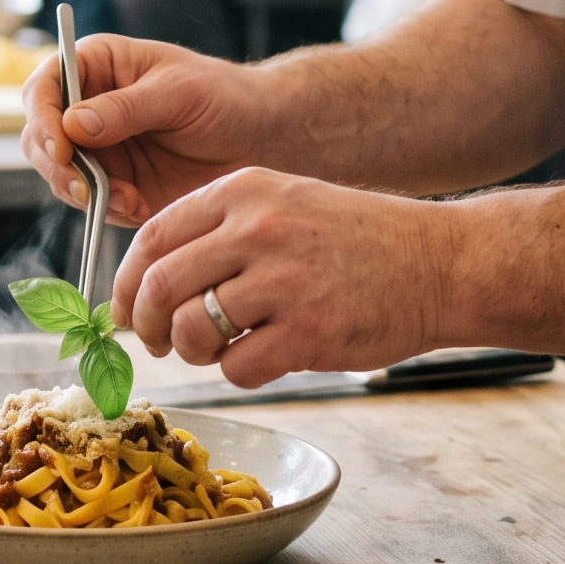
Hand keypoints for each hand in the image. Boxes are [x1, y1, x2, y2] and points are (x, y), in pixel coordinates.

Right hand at [21, 34, 280, 226]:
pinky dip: (105, 210)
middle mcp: (86, 107)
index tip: (63, 147)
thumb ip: (126, 108)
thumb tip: (73, 124)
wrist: (260, 139)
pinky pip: (89, 203)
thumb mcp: (178, 92)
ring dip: (82, 192)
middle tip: (85, 187)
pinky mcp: (113, 185)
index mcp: (96, 66)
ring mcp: (97, 149)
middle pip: (40, 136)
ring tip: (126, 198)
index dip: (44, 116)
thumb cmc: (223, 96)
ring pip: (58, 174)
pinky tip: (139, 207)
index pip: (45, 86)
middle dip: (56, 165)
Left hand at [114, 166, 451, 388]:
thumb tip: (146, 281)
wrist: (442, 264)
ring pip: (191, 331)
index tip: (122, 311)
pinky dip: (239, 372)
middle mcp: (258, 229)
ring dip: (195, 351)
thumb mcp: (285, 203)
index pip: (153, 237)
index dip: (125, 283)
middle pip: (161, 287)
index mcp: (244, 191)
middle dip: (147, 326)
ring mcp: (284, 281)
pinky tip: (264, 358)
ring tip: (222, 347)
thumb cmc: (357, 241)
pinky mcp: (309, 332)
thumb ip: (220, 232)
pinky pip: (237, 367)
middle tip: (158, 344)